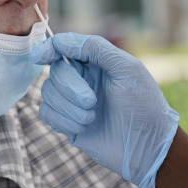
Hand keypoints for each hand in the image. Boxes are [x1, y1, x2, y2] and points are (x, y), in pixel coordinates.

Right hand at [30, 33, 179, 187]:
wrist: (147, 147)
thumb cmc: (143, 105)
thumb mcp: (127, 68)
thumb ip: (95, 48)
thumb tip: (59, 40)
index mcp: (95, 61)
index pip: (63, 46)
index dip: (48, 49)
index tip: (40, 58)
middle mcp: (81, 78)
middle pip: (55, 71)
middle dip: (71, 88)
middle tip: (93, 102)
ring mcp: (72, 100)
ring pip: (48, 92)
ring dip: (70, 108)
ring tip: (93, 118)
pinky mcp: (65, 122)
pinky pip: (46, 113)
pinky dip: (63, 120)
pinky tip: (82, 128)